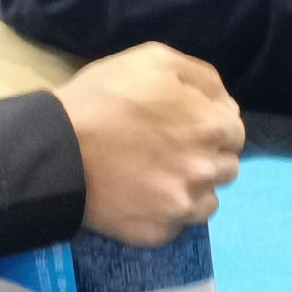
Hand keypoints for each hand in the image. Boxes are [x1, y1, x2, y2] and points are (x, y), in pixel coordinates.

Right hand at [54, 44, 245, 246]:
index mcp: (212, 127)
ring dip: (191, 187)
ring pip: (207, 200)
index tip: (183, 123)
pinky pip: (177, 225)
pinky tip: (142, 195)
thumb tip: (223, 102)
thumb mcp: (155, 59)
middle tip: (169, 148)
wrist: (57, 150)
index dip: (209, 123)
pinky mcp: (158, 232)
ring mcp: (183, 207)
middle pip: (225, 166)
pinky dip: (166, 212)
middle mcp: (207, 171)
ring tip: (157, 174)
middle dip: (205, 156)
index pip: (234, 131)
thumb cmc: (104, 97)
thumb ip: (202, 77)